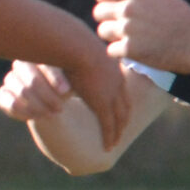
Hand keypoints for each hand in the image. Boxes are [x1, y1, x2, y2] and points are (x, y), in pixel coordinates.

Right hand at [0, 60, 72, 122]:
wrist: (54, 101)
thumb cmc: (65, 87)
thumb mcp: (72, 82)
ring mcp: (10, 79)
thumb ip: (68, 80)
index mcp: (39, 56)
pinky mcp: (3, 94)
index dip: (54, 77)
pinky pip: (10, 104)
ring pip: (22, 93)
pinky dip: (25, 113)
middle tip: (60, 108)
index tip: (65, 91)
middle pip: (32, 80)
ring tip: (53, 114)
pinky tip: (38, 117)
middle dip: (48, 97)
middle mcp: (21, 65)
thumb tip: (63, 89)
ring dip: (39, 107)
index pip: (44, 64)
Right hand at [64, 31, 132, 150]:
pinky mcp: (101, 102)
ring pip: (119, 117)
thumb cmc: (68, 43)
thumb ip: (74, 55)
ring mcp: (111, 92)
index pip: (119, 89)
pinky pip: (108, 124)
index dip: (119, 101)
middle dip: (123, 118)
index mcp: (111, 68)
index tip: (117, 109)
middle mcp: (116, 81)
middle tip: (121, 129)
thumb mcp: (75, 49)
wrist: (74, 45)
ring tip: (114, 142)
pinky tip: (108, 146)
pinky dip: (109, 136)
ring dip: (118, 131)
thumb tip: (65, 52)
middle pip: (124, 105)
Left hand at [94, 0, 189, 76]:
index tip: (112, 8)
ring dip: (112, 37)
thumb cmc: (187, 21)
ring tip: (128, 40)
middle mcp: (129, 9)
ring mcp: (127, 29)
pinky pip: (111, 50)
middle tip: (119, 28)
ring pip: (103, 31)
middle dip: (106, 20)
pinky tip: (134, 52)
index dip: (105, 0)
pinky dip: (120, 53)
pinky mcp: (129, 49)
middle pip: (98, 12)